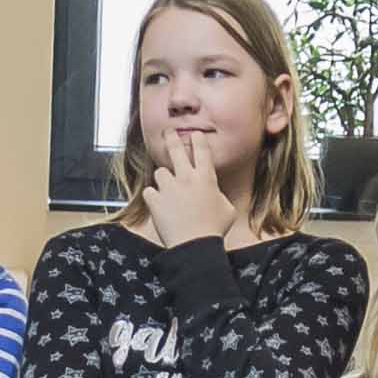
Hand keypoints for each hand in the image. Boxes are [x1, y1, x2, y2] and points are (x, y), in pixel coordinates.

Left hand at [142, 128, 239, 248]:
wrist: (194, 245)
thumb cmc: (214, 229)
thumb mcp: (227, 209)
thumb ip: (218, 196)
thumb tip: (214, 195)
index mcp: (206, 179)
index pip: (202, 151)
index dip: (198, 139)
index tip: (195, 133)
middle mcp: (186, 179)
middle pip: (176, 151)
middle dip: (172, 138)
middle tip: (168, 132)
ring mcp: (169, 188)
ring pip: (160, 172)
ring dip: (164, 179)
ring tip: (169, 190)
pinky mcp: (154, 200)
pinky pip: (150, 192)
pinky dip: (153, 197)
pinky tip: (159, 204)